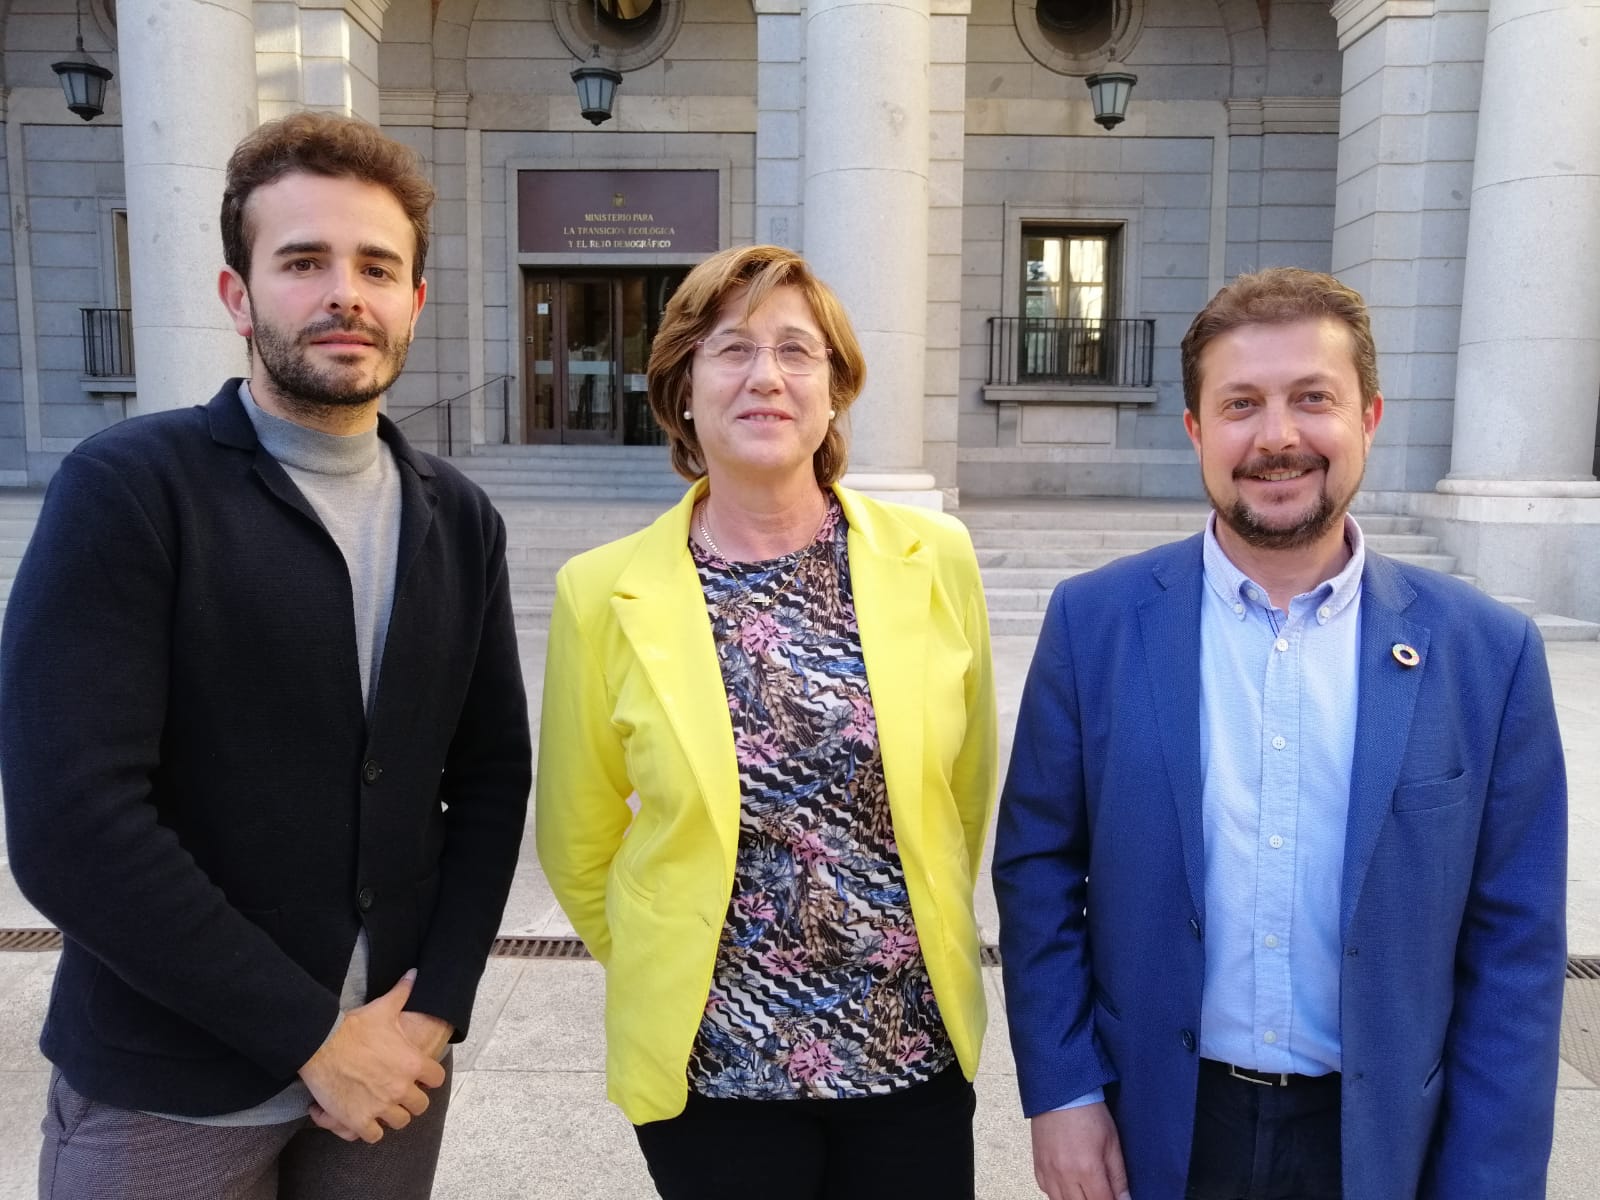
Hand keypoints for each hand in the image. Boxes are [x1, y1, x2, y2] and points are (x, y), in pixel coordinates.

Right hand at [298, 970, 447, 1143]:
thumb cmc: (354, 1026)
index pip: (436, 1079)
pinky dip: (369, 1130)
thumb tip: (413, 974)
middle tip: (397, 1093)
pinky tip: (362, 1118)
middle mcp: (401, 1088)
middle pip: (419, 1106)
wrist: (321, 1044)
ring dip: (391, 1116)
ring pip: (399, 1122)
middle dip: (410, 1101)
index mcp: (412, 1064)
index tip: (418, 1076)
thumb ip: (403, 992)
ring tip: (381, 1106)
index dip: (428, 1078)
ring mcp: (380, 1107)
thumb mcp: (383, 1008)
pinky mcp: (358, 1120)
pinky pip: (373, 1136)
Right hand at [1030, 1104, 1131, 1199]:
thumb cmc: (1088, 1113)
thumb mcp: (1112, 1143)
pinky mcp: (1038, 1167)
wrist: (1061, 1092)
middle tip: (1101, 1192)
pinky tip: (1069, 1187)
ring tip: (1087, 1191)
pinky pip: (1047, 1192)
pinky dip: (1059, 1195)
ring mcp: (1048, 1172)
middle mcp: (1065, 1174)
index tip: (1116, 1199)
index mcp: (1087, 1168)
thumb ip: (1118, 1177)